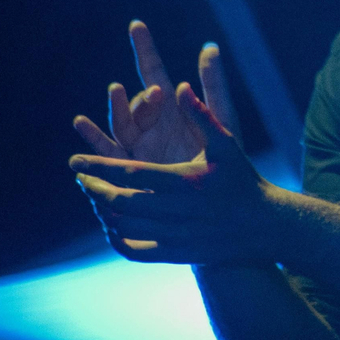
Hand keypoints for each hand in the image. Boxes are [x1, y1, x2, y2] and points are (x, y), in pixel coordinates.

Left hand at [71, 84, 275, 264]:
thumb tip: (180, 85)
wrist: (264, 224)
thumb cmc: (242, 179)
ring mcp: (175, 235)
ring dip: (102, 212)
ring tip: (96, 197)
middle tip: (82, 178)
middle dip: (94, 189)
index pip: (129, 173)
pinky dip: (116, 239)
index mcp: (185, 180)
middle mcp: (177, 210)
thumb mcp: (225, 144)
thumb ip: (200, 115)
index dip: (98, 166)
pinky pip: (133, 251)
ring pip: (122, 227)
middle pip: (119, 202)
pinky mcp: (175, 254)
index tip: (75, 161)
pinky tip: (112, 226)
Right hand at [73, 21, 240, 163]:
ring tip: (118, 91)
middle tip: (157, 92)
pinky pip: (109, 151)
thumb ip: (213, 84)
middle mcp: (152, 123)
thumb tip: (209, 46)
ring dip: (117, 107)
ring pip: (121, 123)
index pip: (155, 73)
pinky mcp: (130, 168)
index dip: (145, 49)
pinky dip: (94, 137)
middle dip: (144, 95)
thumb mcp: (221, 117)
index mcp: (173, 107)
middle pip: (138, 102)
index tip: (137, 25)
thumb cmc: (224, 157)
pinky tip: (83, 122)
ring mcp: (138, 145)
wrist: (219, 199)